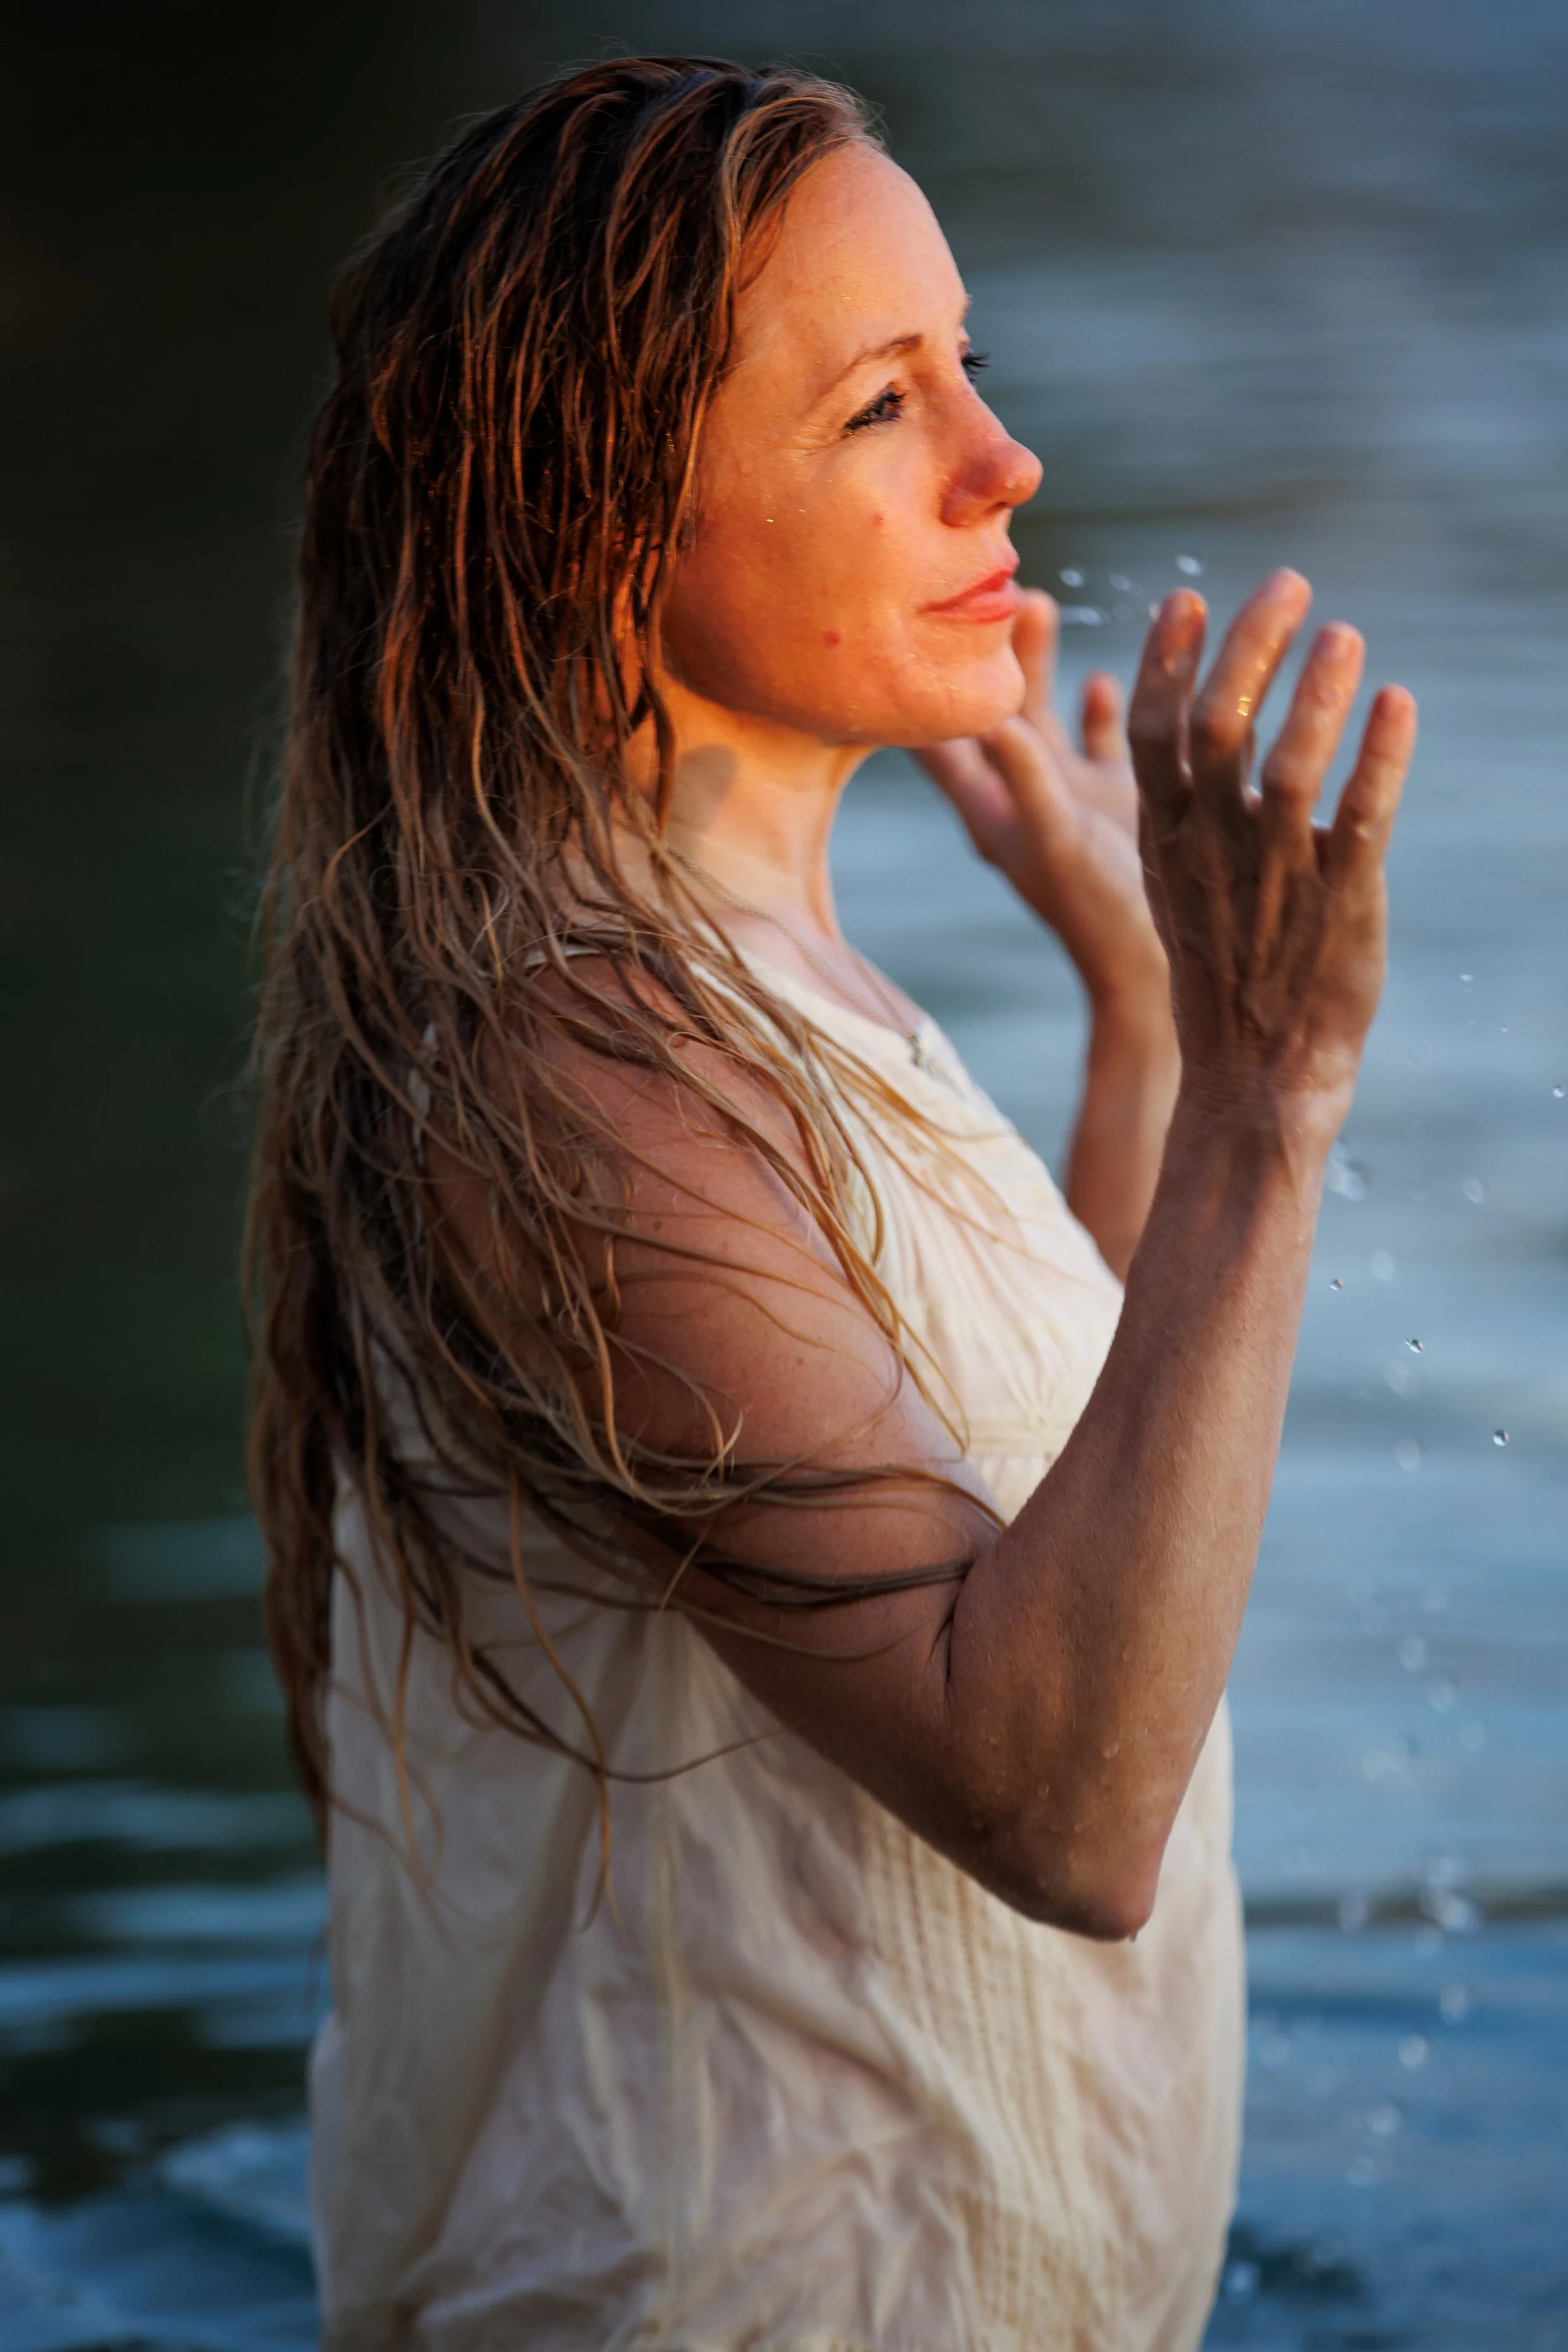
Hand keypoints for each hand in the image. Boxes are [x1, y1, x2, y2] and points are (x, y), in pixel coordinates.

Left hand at [917, 592, 1168, 1015]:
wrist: (1157, 971)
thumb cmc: (1100, 915)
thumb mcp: (1058, 840)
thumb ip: (1027, 778)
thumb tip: (985, 713)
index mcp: (989, 807)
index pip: (933, 738)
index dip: (914, 686)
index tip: (895, 625)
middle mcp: (1021, 796)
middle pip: (985, 709)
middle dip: (980, 651)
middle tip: (978, 585)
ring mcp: (1069, 797)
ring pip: (1040, 713)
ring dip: (1036, 660)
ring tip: (1035, 598)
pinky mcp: (1118, 800)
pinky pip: (1101, 737)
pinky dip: (1099, 701)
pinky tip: (1099, 672)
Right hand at [1129, 570, 1416, 1131]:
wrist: (1254, 1076)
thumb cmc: (1223, 973)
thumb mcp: (1179, 884)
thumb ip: (1187, 806)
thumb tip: (1206, 722)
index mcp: (1166, 840)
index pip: (1150, 731)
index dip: (1166, 658)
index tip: (1186, 600)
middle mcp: (1213, 849)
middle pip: (1216, 724)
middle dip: (1250, 643)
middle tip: (1288, 584)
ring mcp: (1276, 876)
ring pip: (1291, 764)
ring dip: (1318, 689)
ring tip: (1345, 633)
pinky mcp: (1339, 902)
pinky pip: (1362, 817)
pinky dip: (1382, 756)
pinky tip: (1399, 704)